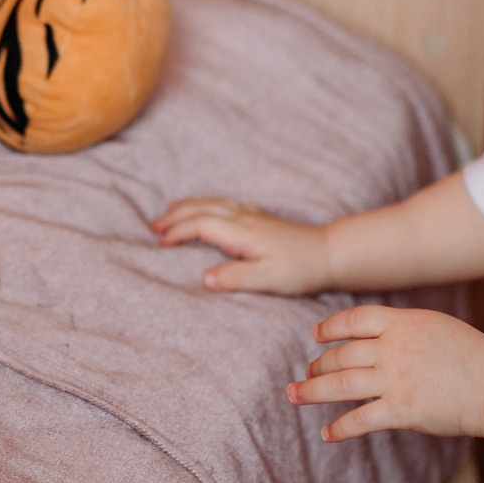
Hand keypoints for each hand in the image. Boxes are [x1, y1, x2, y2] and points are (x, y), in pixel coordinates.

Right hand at [152, 196, 331, 293]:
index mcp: (242, 232)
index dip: (179, 231)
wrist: (329, 254)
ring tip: (169, 212)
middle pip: (203, 208)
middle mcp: (245, 218)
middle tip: (154, 226)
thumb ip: (236, 278)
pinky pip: (224, 204)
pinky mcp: (259, 219)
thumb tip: (205, 279)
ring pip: (213, 203)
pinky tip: (205, 209)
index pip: (202, 225)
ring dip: (189, 206)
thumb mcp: (268, 279)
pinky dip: (206, 204)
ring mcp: (253, 216)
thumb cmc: (299, 270)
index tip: (161, 242)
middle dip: (176, 214)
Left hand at [290, 305, 483, 442]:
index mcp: (403, 322)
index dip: (331, 327)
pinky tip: (327, 433)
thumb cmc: (470, 356)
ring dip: (313, 390)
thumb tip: (375, 334)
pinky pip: (360, 420)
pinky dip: (340, 428)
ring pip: (341, 384)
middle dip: (319, 365)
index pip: (355, 319)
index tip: (316, 336)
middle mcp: (394, 348)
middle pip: (342, 354)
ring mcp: (396, 379)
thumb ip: (403, 328)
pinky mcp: (402, 410)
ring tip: (295, 394)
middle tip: (306, 373)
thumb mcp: (435, 326)